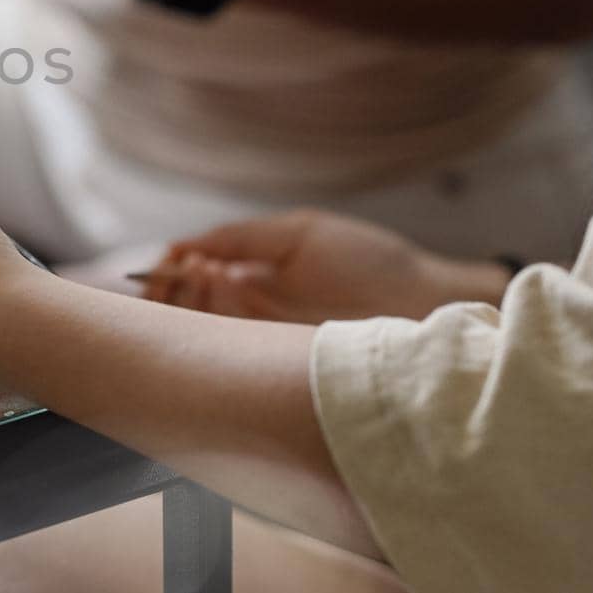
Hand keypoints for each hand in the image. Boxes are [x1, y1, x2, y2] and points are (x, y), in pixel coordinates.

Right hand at [143, 210, 511, 323]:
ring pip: (198, 326)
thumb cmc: (370, 260)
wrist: (424, 301)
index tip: (170, 257)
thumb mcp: (300, 233)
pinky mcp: (273, 360)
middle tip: (180, 268)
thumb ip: (241, 236)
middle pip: (184, 307)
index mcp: (251, 277)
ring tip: (208, 268)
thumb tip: (183, 245)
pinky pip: (226, 346)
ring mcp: (260, 337)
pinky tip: (224, 280)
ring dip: (189, 294)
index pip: (190, 279)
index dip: (170, 268)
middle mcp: (249, 310)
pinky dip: (213, 311)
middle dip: (169, 287)